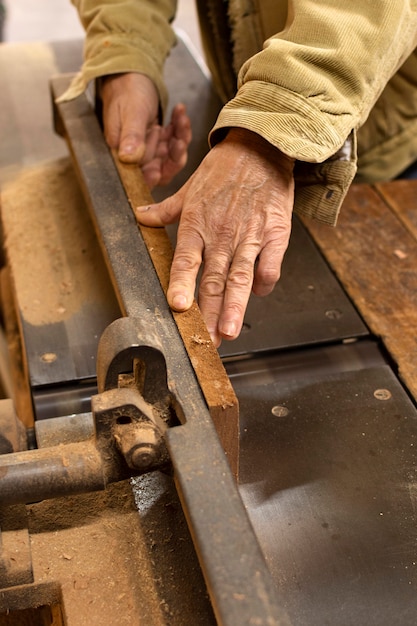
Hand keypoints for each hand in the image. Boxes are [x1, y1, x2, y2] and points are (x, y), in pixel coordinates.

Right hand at [100, 72, 191, 188]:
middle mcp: (134, 155)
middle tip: (178, 138)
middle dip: (171, 154)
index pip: (137, 175)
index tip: (159, 170)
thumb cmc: (127, 89)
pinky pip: (174, 143)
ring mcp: (148, 148)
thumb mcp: (131, 111)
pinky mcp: (158, 140)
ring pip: (170, 156)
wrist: (131, 72)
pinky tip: (179, 113)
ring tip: (181, 118)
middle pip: (158, 169)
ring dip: (179, 139)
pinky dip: (180, 130)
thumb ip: (132, 135)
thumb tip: (128, 159)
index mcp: (120, 152)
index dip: (150, 176)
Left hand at [135, 128, 294, 346]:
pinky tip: (259, 294)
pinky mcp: (275, 233)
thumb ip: (166, 210)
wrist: (261, 147)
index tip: (178, 306)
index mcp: (198, 224)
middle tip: (207, 339)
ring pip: (241, 277)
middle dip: (210, 312)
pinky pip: (270, 264)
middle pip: (214, 279)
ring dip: (236, 306)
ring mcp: (249, 235)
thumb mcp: (189, 187)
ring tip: (230, 331)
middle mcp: (222, 233)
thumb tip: (140, 217)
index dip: (182, 283)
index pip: (187, 260)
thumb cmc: (223, 169)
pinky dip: (264, 281)